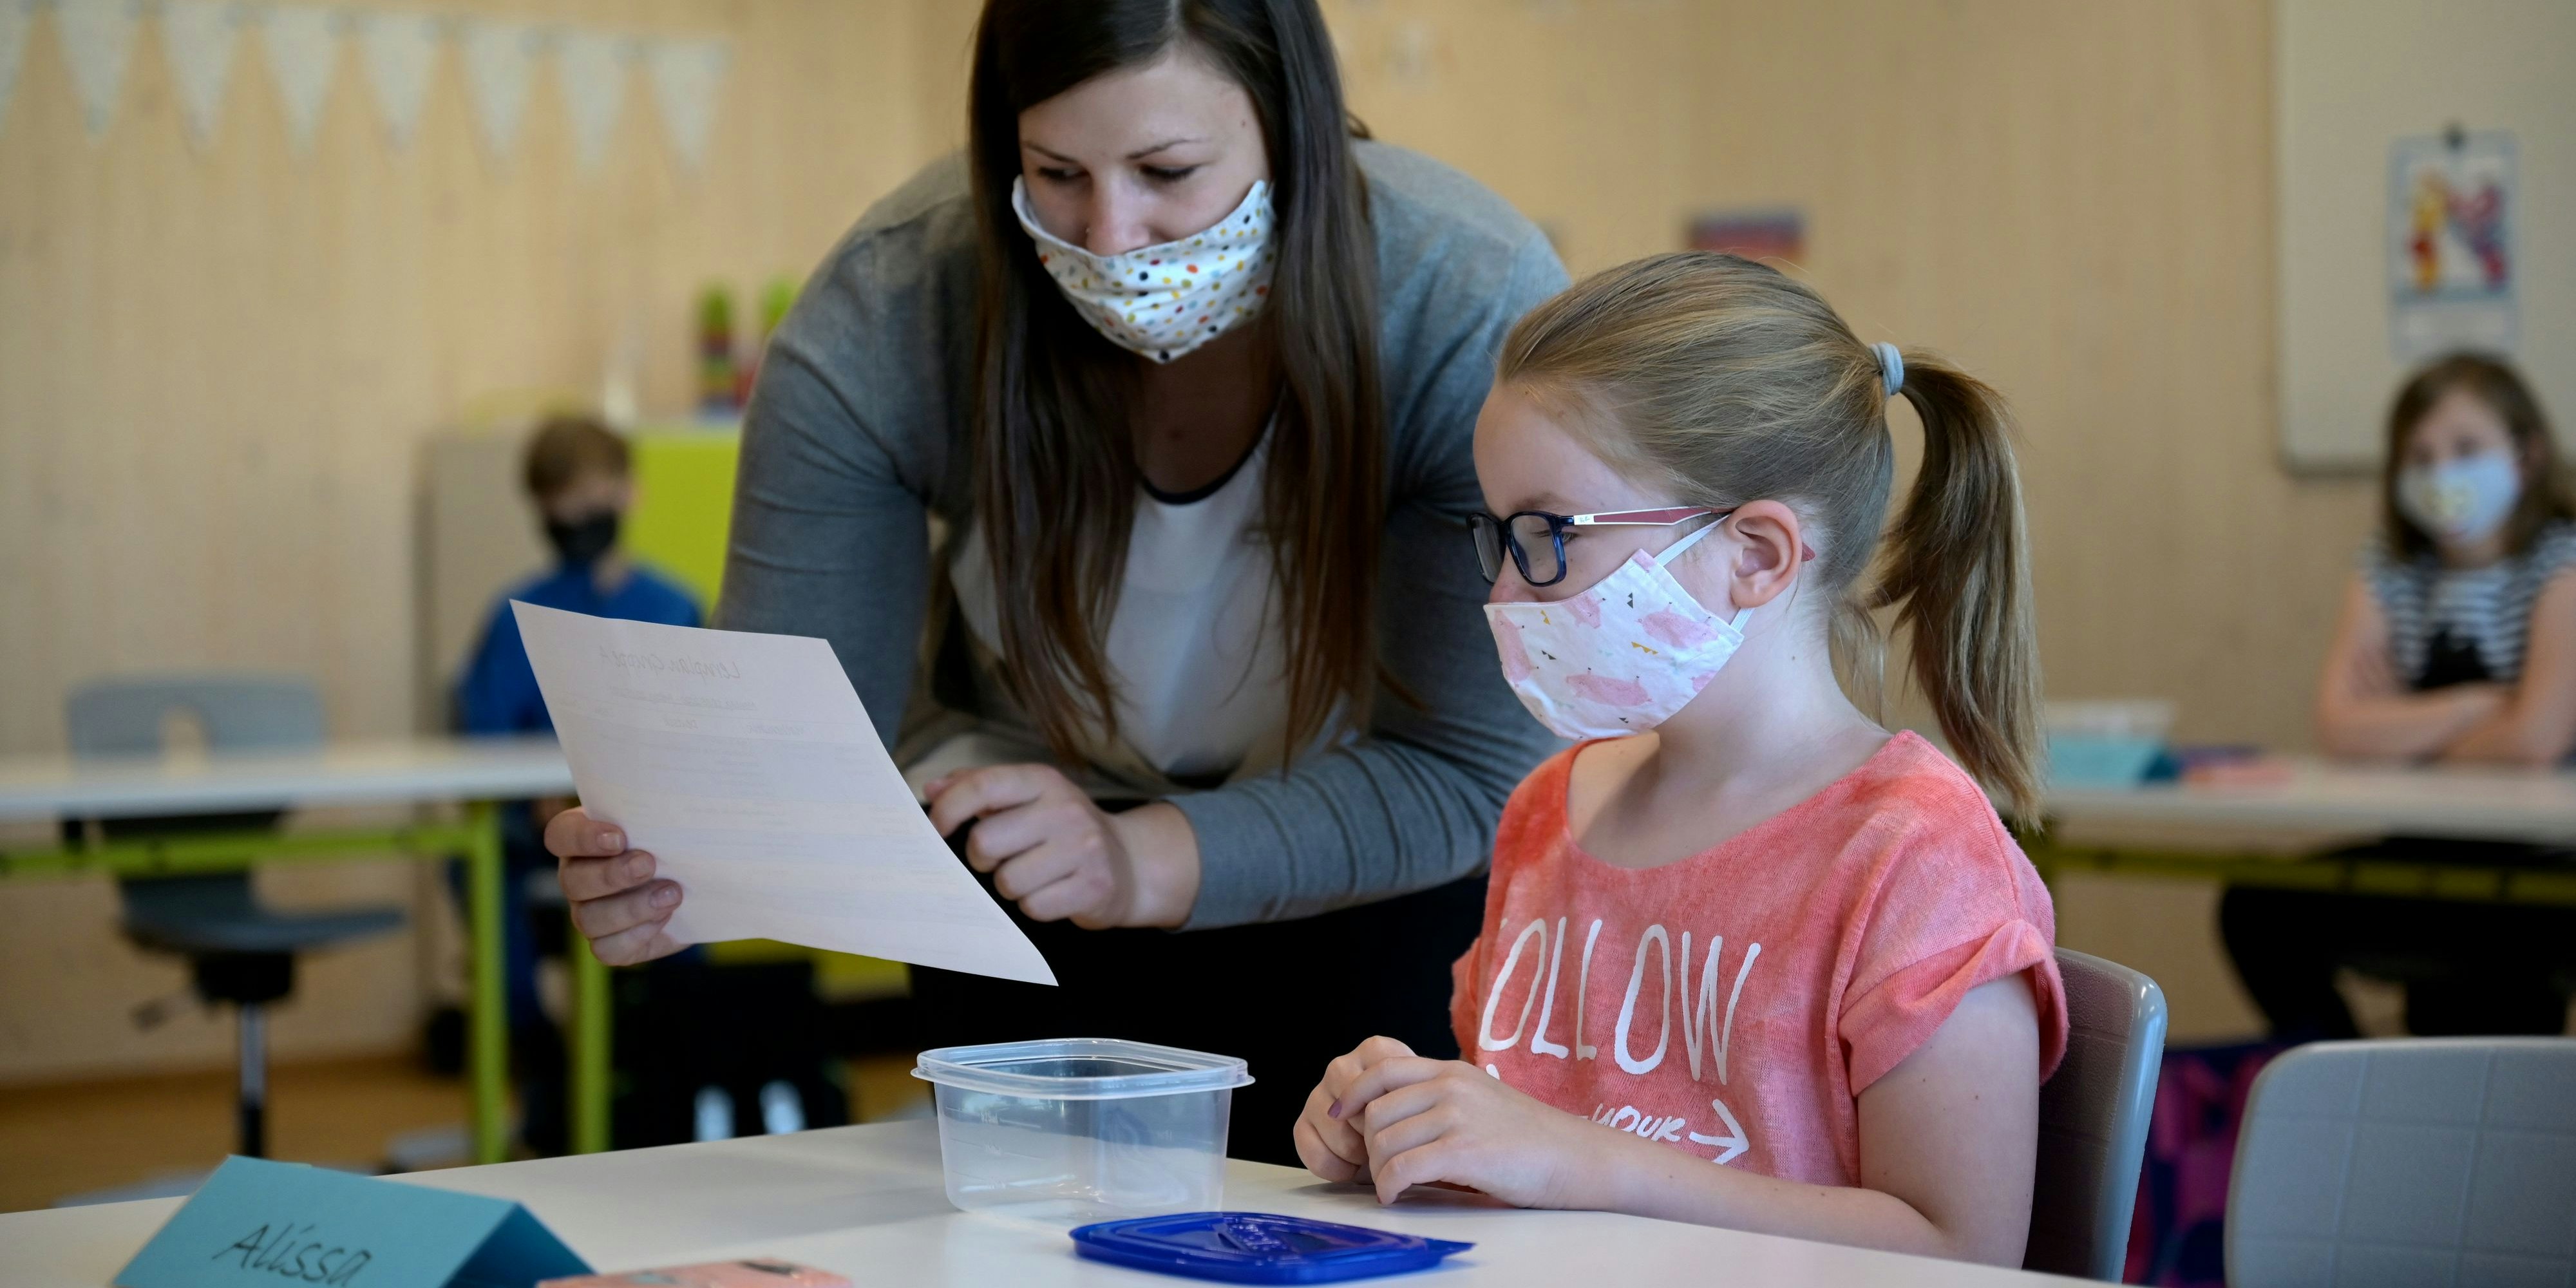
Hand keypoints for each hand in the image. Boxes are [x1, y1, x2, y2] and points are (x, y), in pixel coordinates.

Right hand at [546, 806, 688, 964]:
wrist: (699, 883)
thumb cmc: (679, 840)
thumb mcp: (672, 819)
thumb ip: (663, 808)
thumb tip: (685, 789)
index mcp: (583, 839)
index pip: (560, 835)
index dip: (583, 838)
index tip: (619, 837)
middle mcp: (578, 876)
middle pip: (572, 880)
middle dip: (612, 875)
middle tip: (649, 864)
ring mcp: (590, 912)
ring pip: (588, 918)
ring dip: (631, 908)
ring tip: (672, 894)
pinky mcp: (611, 943)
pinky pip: (607, 949)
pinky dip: (636, 935)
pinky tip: (666, 919)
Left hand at [924, 764, 1199, 928]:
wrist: (1130, 864)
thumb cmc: (1064, 831)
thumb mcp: (1028, 798)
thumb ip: (979, 788)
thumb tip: (932, 788)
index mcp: (1043, 781)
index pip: (981, 787)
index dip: (948, 810)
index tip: (936, 830)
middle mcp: (1065, 809)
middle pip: (986, 842)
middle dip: (983, 859)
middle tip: (1001, 858)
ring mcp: (1084, 848)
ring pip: (1007, 881)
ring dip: (1011, 886)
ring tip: (1034, 876)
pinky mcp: (1093, 887)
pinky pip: (1033, 907)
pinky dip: (1036, 906)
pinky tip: (1053, 892)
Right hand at [1294, 1035, 1414, 1184]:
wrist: (1403, 1137)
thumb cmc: (1417, 1121)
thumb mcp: (1426, 1104)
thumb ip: (1417, 1101)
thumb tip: (1405, 1122)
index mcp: (1375, 1052)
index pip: (1380, 1078)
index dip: (1394, 1112)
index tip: (1407, 1127)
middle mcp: (1342, 1066)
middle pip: (1356, 1104)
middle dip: (1374, 1134)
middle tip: (1389, 1146)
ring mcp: (1319, 1093)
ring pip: (1333, 1126)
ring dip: (1355, 1153)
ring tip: (1373, 1157)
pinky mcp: (1304, 1122)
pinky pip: (1310, 1147)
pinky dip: (1333, 1167)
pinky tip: (1350, 1169)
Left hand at [1323, 1042, 1617, 1208]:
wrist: (1576, 1157)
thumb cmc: (1531, 1137)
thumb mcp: (1482, 1098)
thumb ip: (1441, 1098)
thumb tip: (1392, 1116)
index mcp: (1452, 1070)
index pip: (1382, 1068)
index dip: (1353, 1093)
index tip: (1340, 1115)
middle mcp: (1451, 1086)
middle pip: (1376, 1111)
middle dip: (1368, 1146)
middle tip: (1379, 1170)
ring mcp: (1458, 1116)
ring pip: (1384, 1142)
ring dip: (1378, 1171)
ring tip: (1392, 1186)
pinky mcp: (1465, 1151)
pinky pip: (1403, 1169)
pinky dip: (1390, 1187)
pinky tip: (1397, 1196)